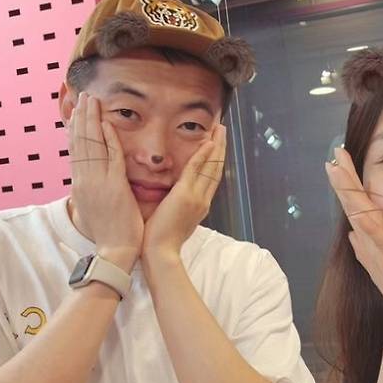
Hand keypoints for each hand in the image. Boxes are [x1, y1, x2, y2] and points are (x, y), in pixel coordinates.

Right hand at [68, 92, 142, 267]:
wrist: (115, 251)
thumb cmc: (109, 231)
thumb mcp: (93, 207)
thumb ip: (91, 189)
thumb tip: (87, 180)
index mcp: (81, 184)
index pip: (76, 150)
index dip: (75, 129)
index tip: (75, 112)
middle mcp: (85, 180)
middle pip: (80, 142)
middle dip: (81, 117)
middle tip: (82, 96)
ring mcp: (99, 182)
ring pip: (92, 145)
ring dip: (92, 120)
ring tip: (91, 100)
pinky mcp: (114, 186)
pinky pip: (111, 157)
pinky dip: (108, 139)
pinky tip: (106, 123)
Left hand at [141, 124, 225, 261]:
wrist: (159, 253)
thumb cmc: (161, 241)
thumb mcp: (174, 221)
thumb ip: (177, 207)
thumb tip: (173, 199)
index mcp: (200, 206)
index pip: (211, 179)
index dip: (215, 161)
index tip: (216, 146)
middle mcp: (203, 200)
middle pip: (216, 169)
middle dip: (221, 149)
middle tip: (223, 130)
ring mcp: (196, 197)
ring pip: (211, 167)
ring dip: (216, 146)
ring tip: (220, 129)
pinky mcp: (185, 195)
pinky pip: (197, 170)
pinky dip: (203, 155)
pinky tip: (208, 142)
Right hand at [325, 147, 382, 322]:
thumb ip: (371, 247)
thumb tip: (353, 235)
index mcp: (372, 240)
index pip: (357, 205)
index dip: (348, 184)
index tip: (340, 163)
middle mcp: (369, 241)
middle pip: (352, 204)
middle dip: (342, 179)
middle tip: (334, 155)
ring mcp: (376, 247)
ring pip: (357, 212)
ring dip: (346, 190)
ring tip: (335, 168)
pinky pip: (374, 232)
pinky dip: (363, 217)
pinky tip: (355, 204)